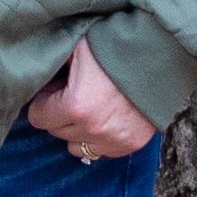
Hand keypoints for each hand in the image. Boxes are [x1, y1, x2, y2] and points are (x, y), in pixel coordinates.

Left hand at [28, 34, 155, 159]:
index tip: (52, 90)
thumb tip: (35, 69)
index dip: (43, 100)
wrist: (161, 52)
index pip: (38, 117)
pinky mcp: (130, 144)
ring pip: (77, 147)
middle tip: (71, 93)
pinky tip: (105, 117)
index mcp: (75, 105)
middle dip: (59, 113)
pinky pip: (101, 151)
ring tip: (88, 108)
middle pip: (56, 131)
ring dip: (77, 130)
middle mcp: (93, 128)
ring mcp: (113, 139)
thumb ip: (54, 61)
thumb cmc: (115, 45)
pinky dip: (99, 137)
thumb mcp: (77, 45)